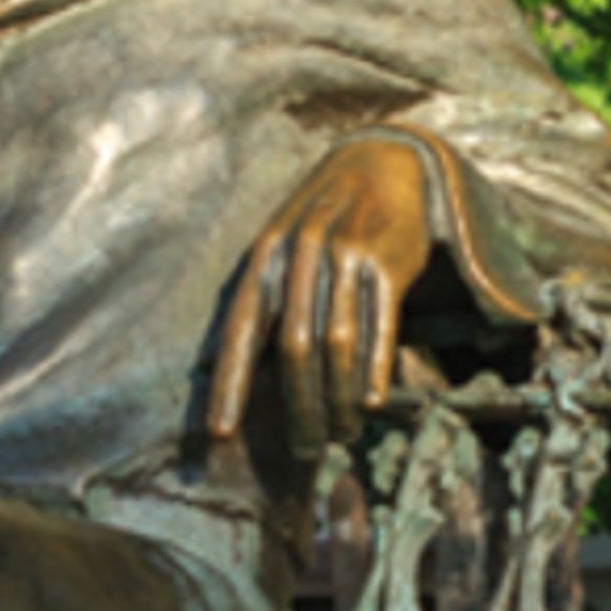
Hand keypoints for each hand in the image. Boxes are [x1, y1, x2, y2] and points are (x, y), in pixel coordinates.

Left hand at [208, 138, 435, 452]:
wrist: (387, 161)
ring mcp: (348, 254)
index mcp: (265, 254)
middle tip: (305, 449)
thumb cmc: (324, 217)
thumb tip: (220, 367)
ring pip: (338, 342)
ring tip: (341, 433)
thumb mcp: (281, 243)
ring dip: (339, 398)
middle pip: (294, 346)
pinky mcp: (390, 260)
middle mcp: (302, 252)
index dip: (230, 383)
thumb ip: (261, 297)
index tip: (221, 433)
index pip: (241, 328)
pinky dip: (375, 368)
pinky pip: (380, 325)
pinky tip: (371, 402)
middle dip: (298, 406)